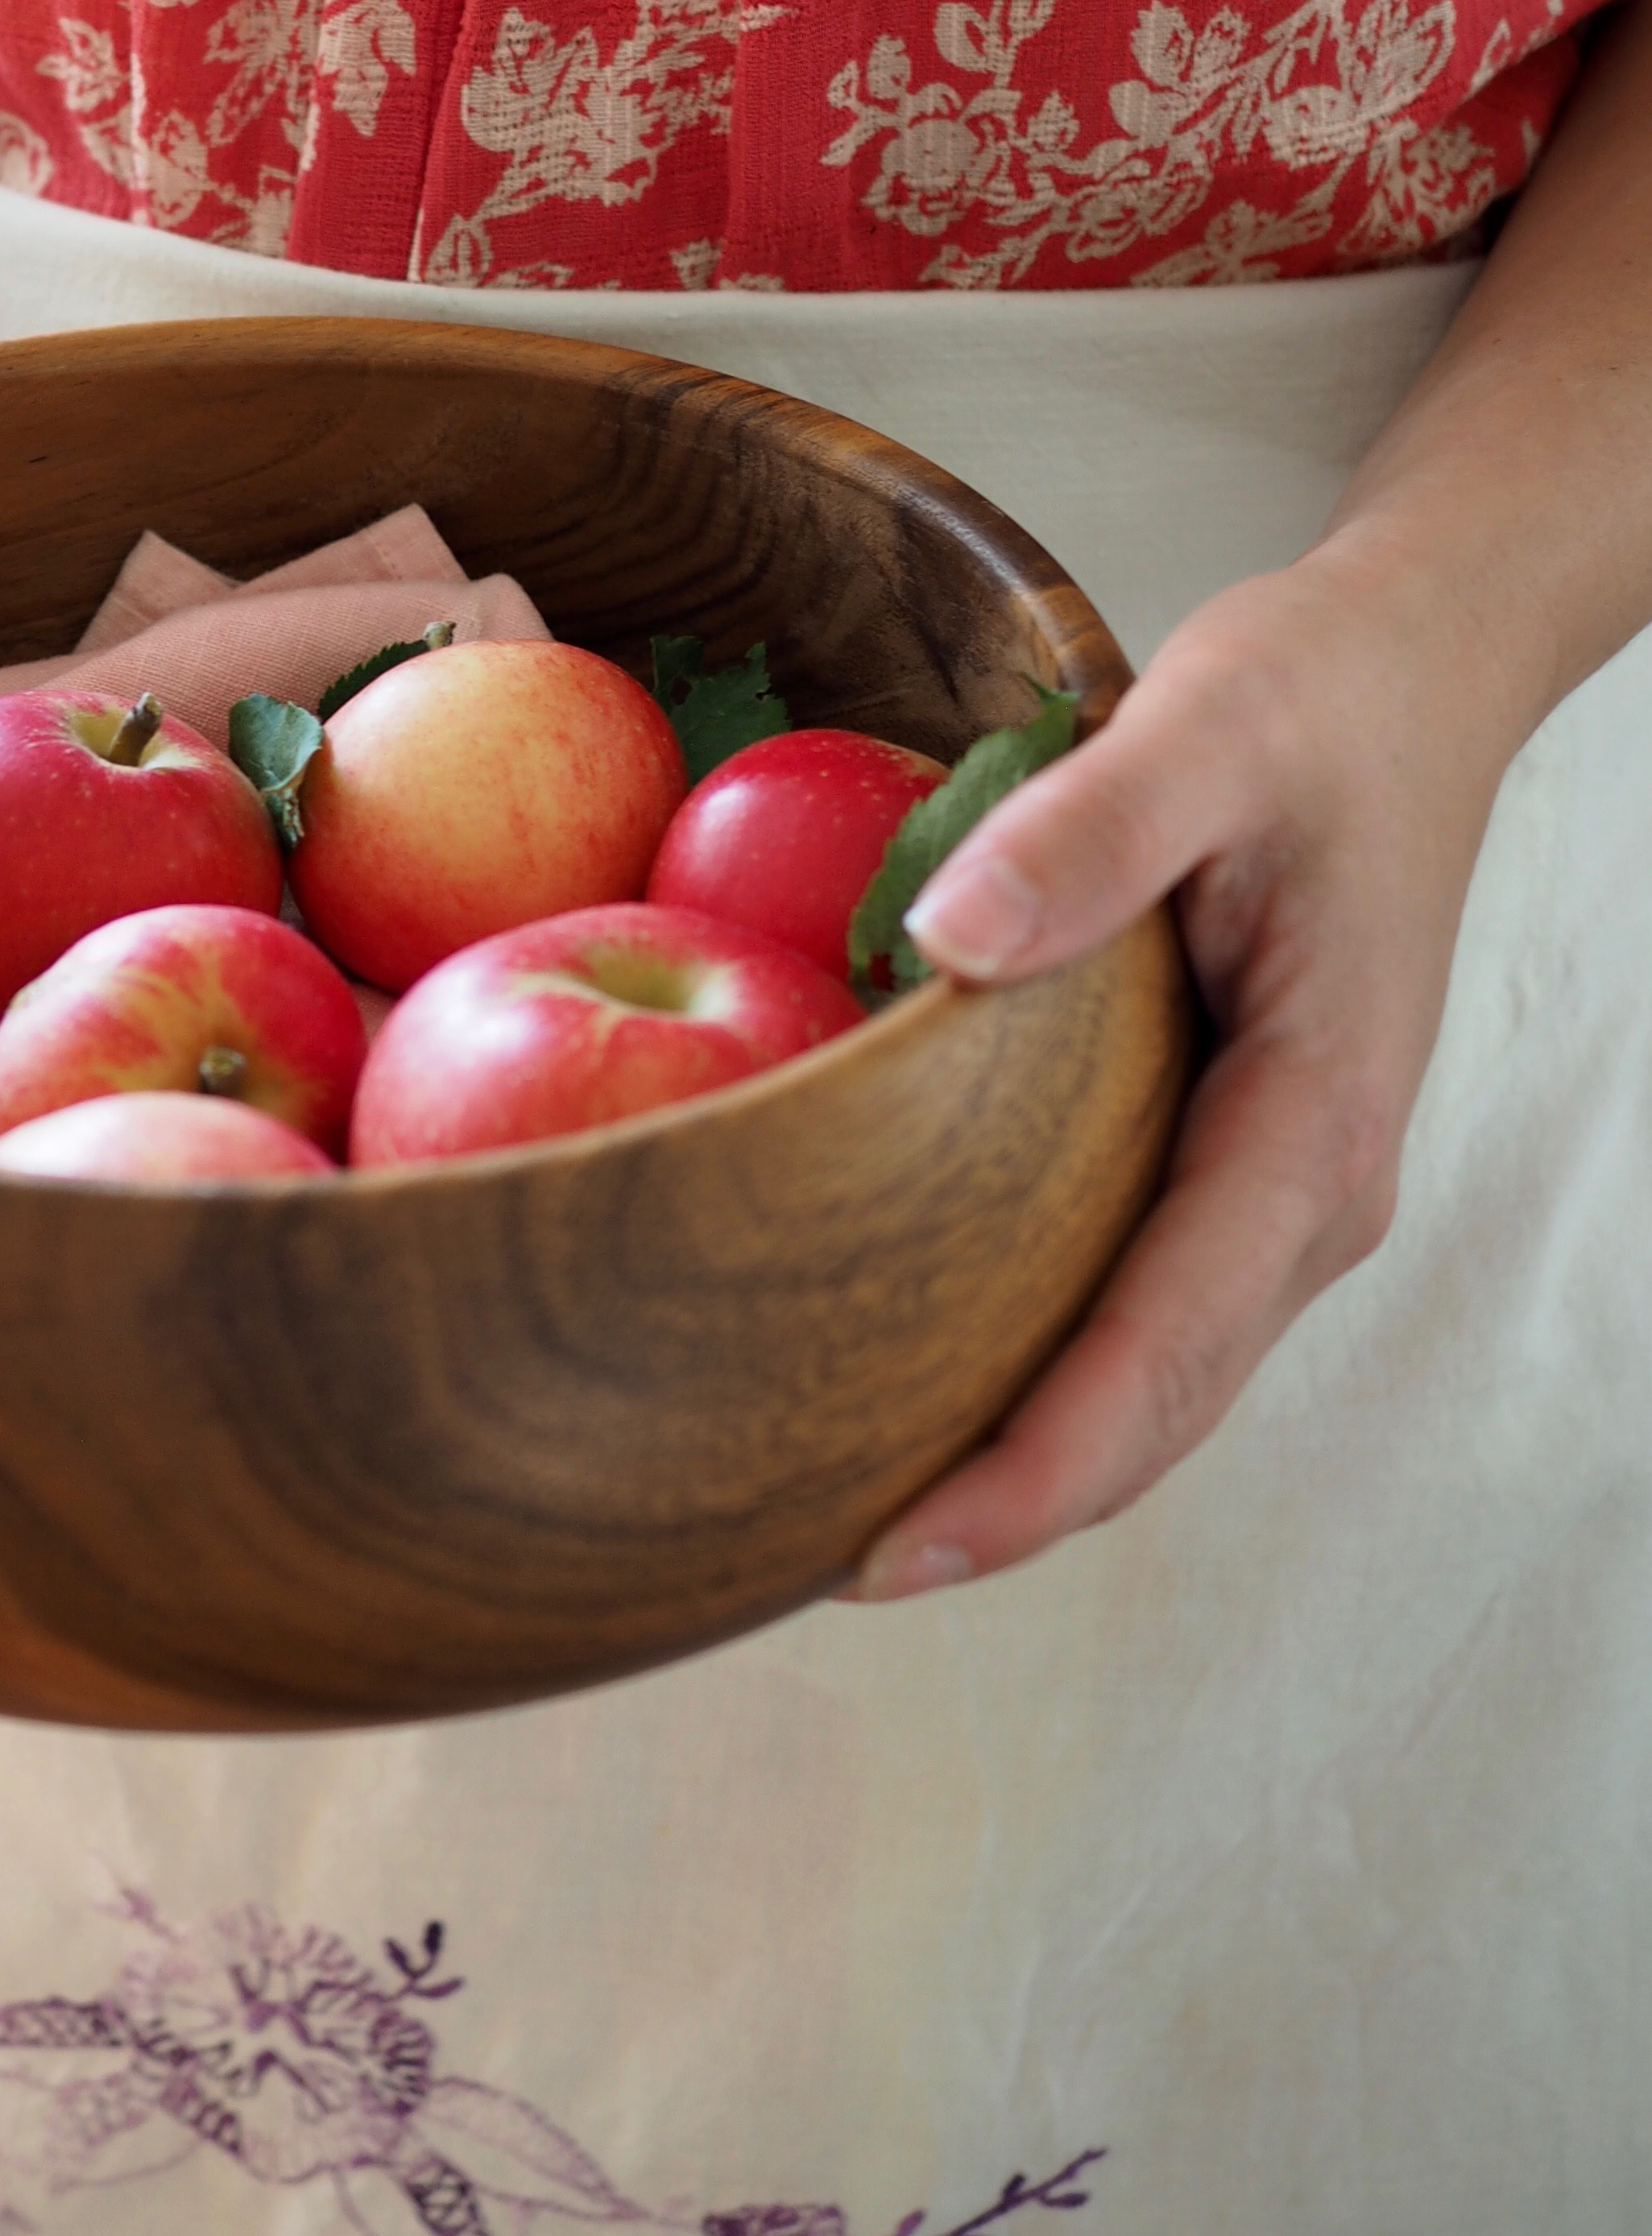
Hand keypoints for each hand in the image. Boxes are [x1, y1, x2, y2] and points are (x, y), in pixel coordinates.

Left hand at [853, 540, 1531, 1596]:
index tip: (891, 1552)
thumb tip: (946, 941)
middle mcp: (1305, 1194)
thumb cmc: (1318, 698)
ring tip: (841, 1513)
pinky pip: (1133, 1309)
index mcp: (1311, 1124)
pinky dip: (1037, 1372)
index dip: (1029, 1472)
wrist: (1417, 667)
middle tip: (817, 1568)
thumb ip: (1086, 831)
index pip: (1161, 1349)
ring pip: (1146, 1383)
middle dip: (1004, 1510)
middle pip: (1152, 1413)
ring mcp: (1272, 1191)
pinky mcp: (1227, 1162)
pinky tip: (913, 1373)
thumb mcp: (1204, 728)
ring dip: (1018, 1462)